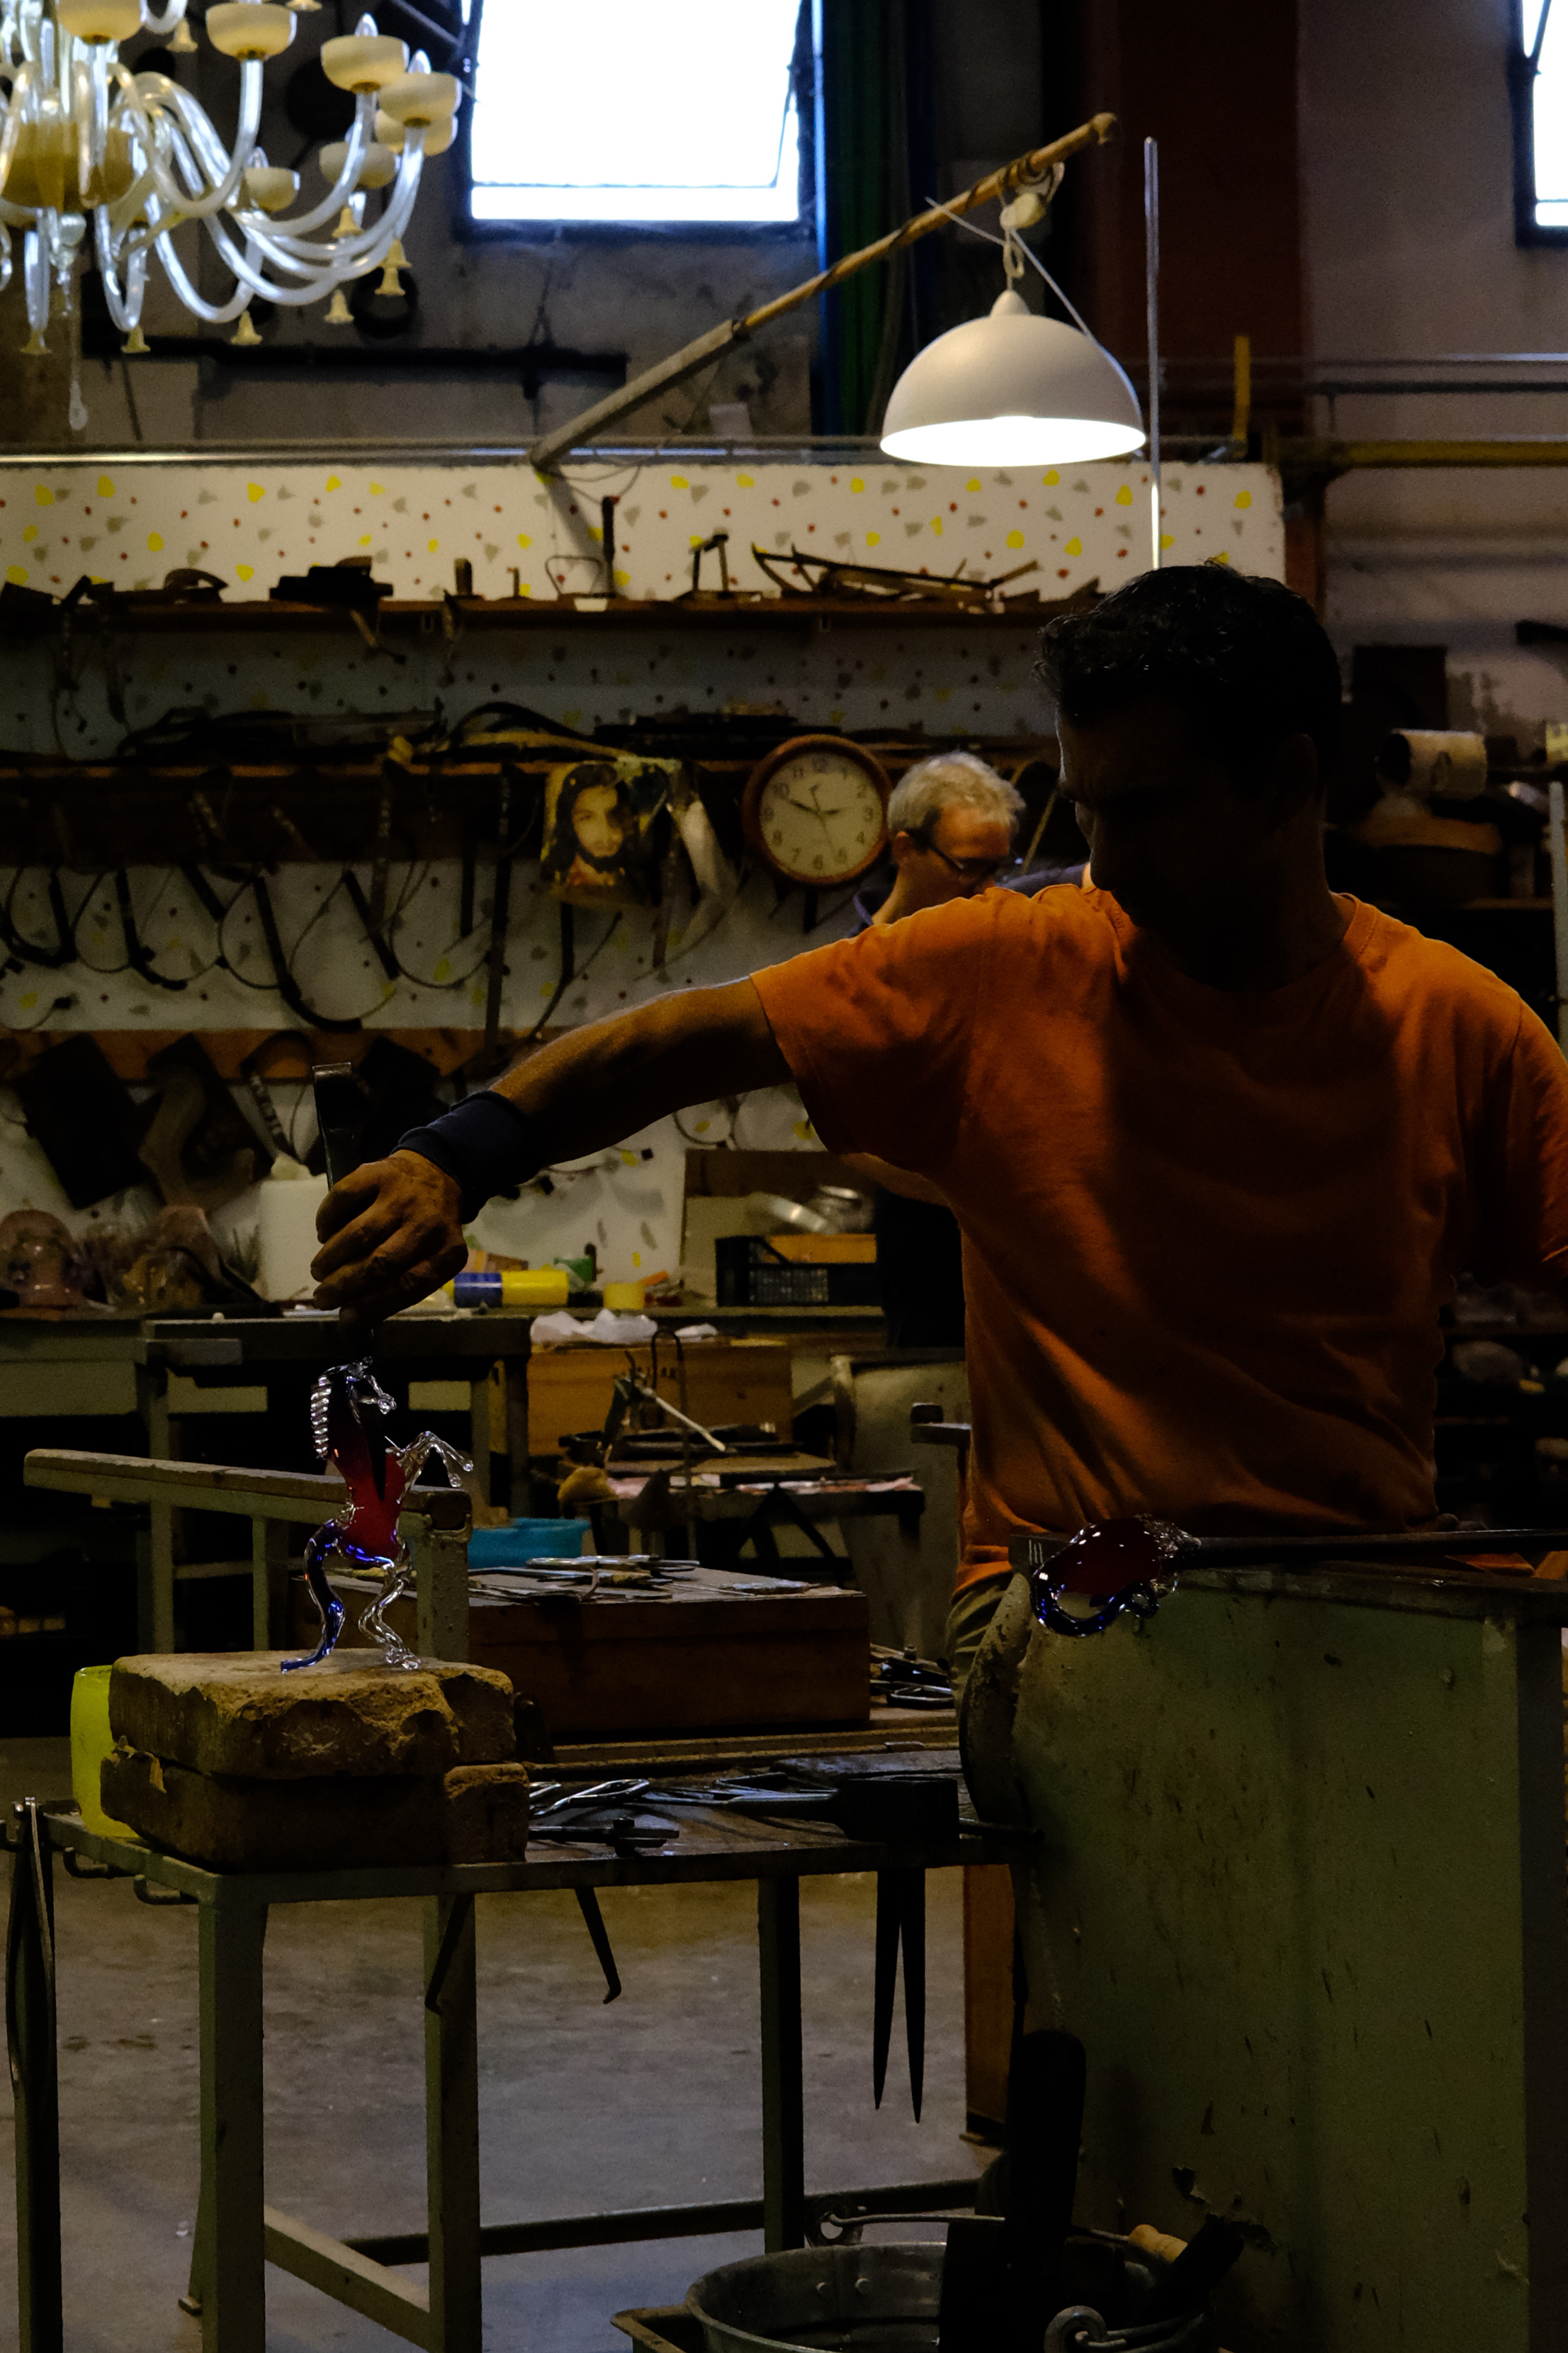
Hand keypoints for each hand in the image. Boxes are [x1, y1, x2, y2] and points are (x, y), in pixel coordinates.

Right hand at [311, 1151, 466, 1326]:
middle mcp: (427, 1223)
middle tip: (322, 1297)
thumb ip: (399, 1286)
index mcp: (445, 1252)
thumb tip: (351, 1319)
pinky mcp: (379, 1172)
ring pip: (360, 1233)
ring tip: (319, 1270)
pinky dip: (327, 1219)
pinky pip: (344, 1198)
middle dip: (345, 1284)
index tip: (346, 1318)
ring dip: (332, 1257)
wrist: (436, 1175)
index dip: (373, 1305)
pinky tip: (323, 1234)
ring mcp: (402, 1195)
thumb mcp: (429, 1259)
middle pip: (381, 1261)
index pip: (408, 1286)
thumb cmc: (425, 1230)